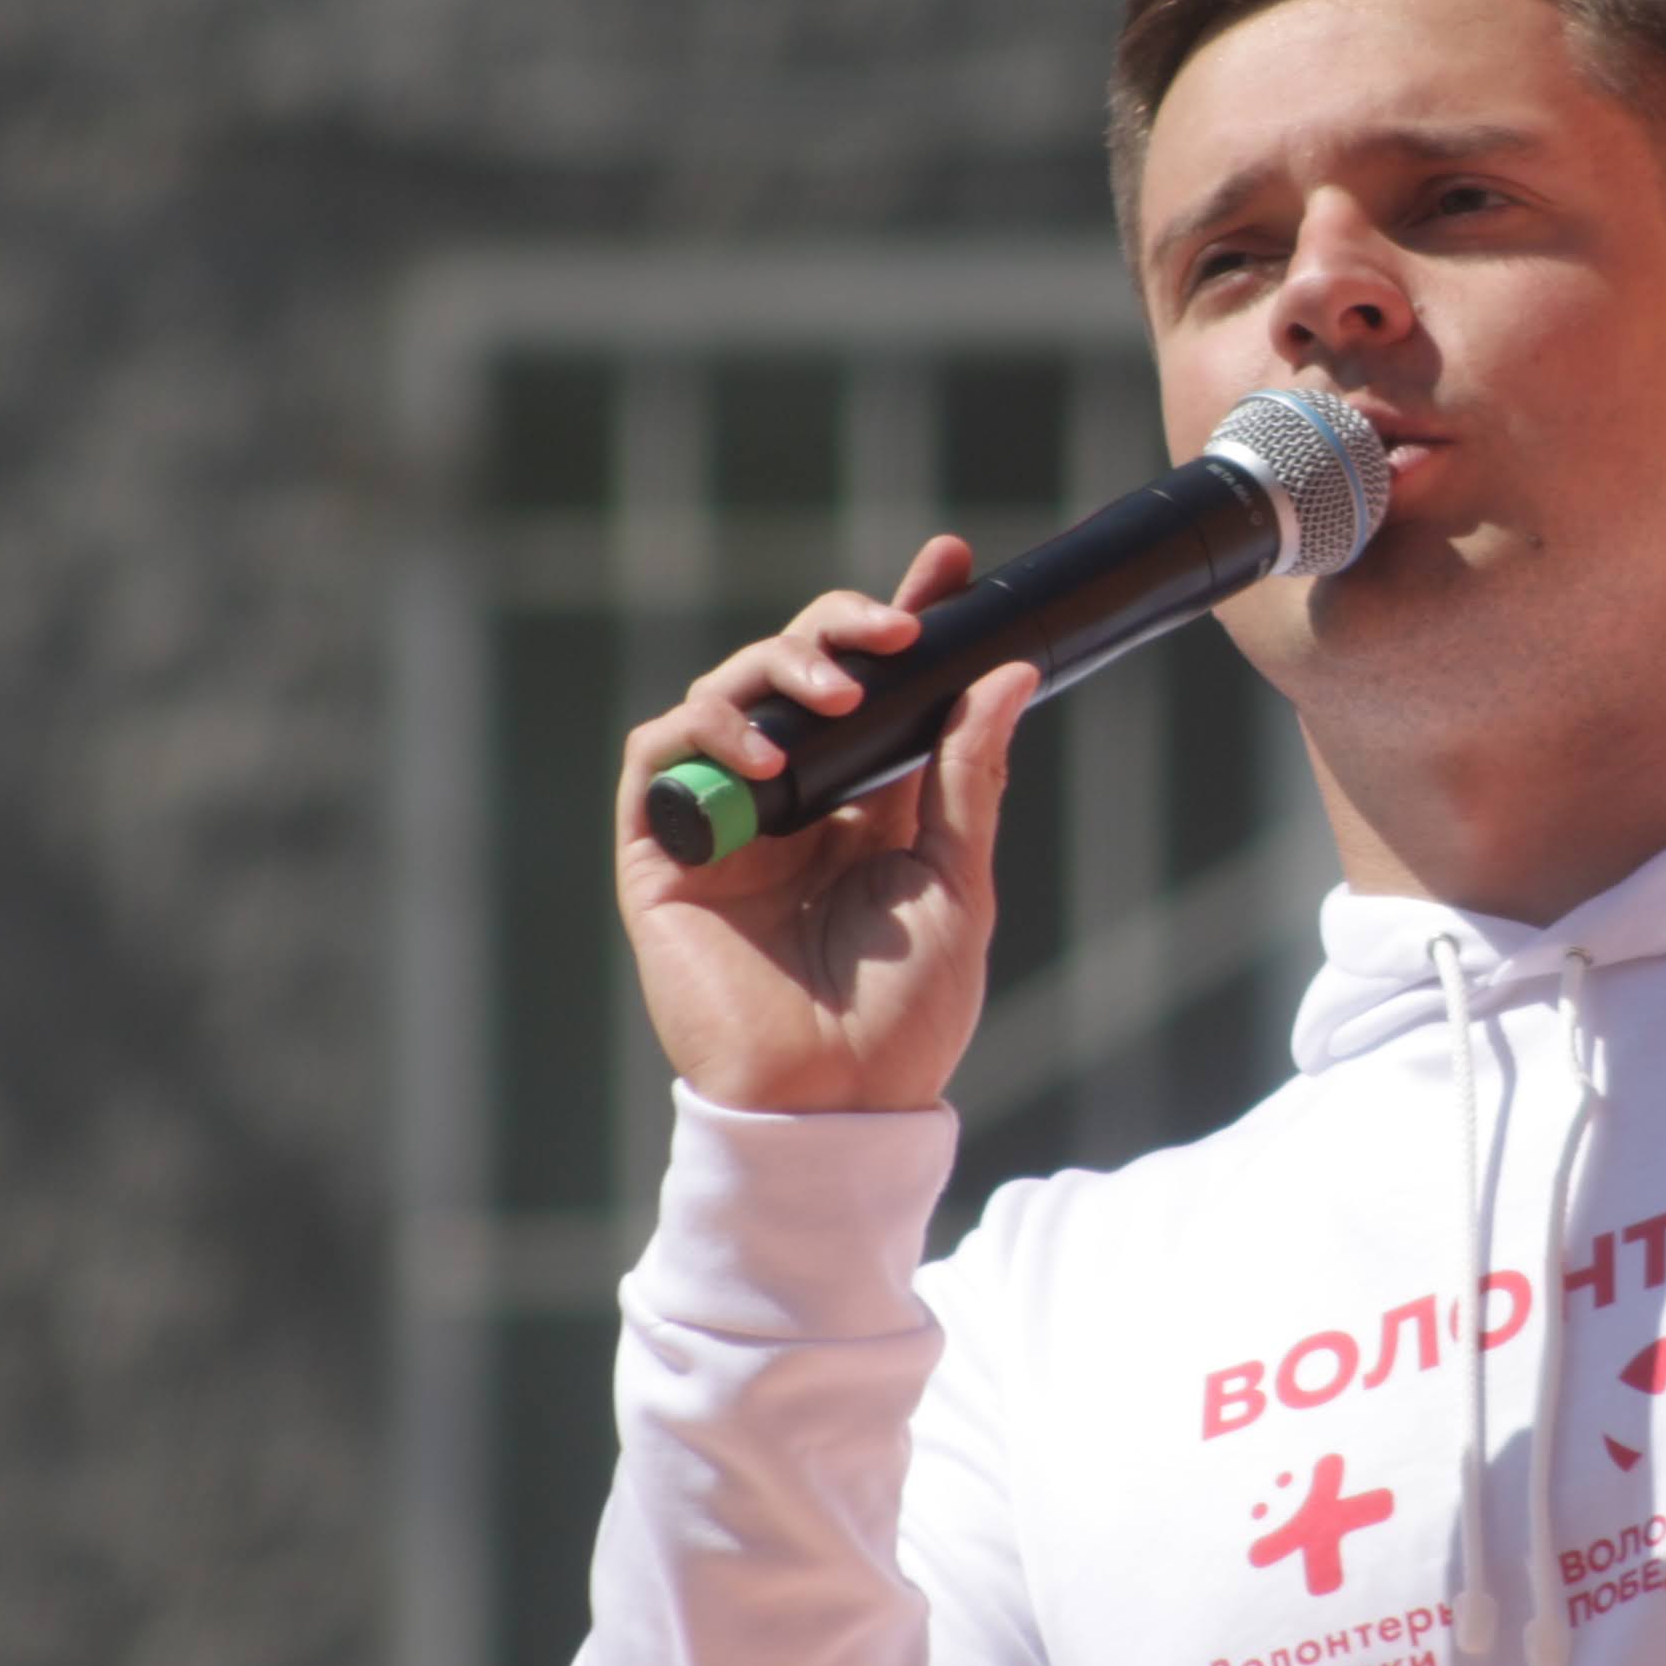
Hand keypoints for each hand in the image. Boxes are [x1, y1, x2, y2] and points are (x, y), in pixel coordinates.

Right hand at [613, 535, 1038, 1115]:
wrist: (839, 1101)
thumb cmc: (905, 1013)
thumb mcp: (957, 882)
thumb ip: (968, 776)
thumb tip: (1006, 671)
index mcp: (865, 805)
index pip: (880, 690)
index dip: (905, 620)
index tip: (952, 563)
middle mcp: (792, 802)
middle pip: (797, 672)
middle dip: (841, 629)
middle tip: (894, 629)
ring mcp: (724, 823)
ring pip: (725, 694)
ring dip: (778, 668)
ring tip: (836, 692)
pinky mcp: (664, 854)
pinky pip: (659, 758)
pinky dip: (704, 733)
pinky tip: (766, 756)